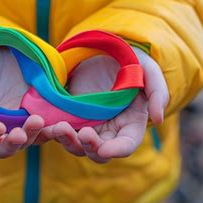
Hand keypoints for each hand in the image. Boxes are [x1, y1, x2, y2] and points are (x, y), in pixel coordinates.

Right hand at [0, 48, 44, 157]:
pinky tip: (57, 125)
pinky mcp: (32, 118)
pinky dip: (49, 130)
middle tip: (21, 133)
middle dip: (13, 143)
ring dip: (33, 136)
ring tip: (39, 121)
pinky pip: (42, 130)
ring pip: (25, 142)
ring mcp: (15, 127)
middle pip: (3, 149)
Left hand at [51, 47, 168, 162]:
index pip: (126, 145)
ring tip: (58, 128)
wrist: (105, 50)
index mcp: (130, 124)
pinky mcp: (70, 117)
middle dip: (89, 147)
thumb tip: (158, 119)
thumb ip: (157, 93)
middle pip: (98, 151)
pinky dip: (52, 132)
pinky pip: (60, 131)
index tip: (104, 149)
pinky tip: (44, 125)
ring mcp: (88, 125)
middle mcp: (108, 131)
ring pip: (76, 145)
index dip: (116, 150)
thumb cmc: (131, 62)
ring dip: (67, 141)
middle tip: (82, 133)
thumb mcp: (148, 71)